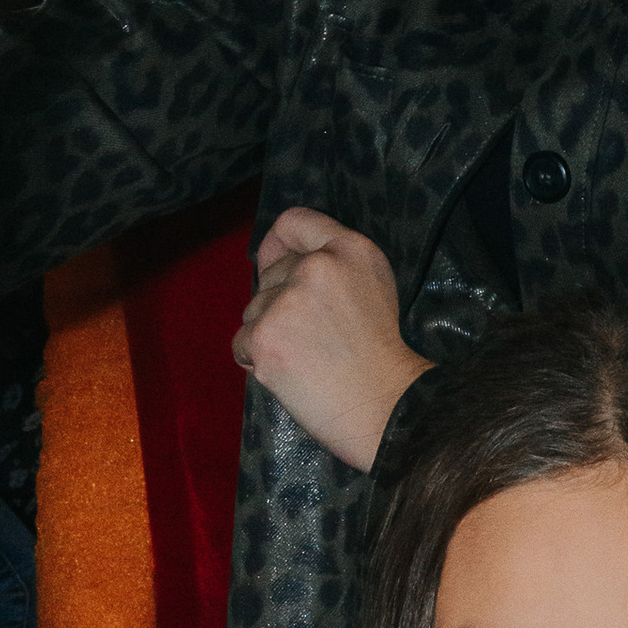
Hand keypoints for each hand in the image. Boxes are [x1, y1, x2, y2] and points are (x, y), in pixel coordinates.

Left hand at [233, 208, 430, 469]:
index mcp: (350, 250)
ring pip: (253, 309)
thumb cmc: (381, 357)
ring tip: (306, 359)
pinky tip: (290, 373)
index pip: (294, 221)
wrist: (386, 406)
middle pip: (269, 273)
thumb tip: (271, 258)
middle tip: (314, 337)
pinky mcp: (265, 336)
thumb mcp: (374, 287)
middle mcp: (317, 266)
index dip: (279, 243)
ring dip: (269, 334)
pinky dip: (257, 361)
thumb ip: (333, 263)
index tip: (276, 263)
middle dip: (279, 303)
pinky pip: (241, 342)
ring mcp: (287, 301)